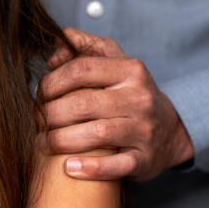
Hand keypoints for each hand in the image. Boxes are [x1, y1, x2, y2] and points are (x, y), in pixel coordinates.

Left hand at [39, 27, 193, 180]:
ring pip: (97, 134)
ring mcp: (143, 130)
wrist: (171, 131)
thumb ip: (89, 48)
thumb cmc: (132, 96)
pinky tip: (69, 167)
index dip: (51, 83)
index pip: (81, 70)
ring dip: (61, 141)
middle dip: (51, 114)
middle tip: (36, 122)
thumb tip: (59, 39)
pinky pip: (116, 166)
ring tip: (43, 143)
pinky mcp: (143, 159)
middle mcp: (139, 98)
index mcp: (130, 71)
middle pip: (83, 104)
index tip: (39, 95)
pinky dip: (91, 168)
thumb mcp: (118, 65)